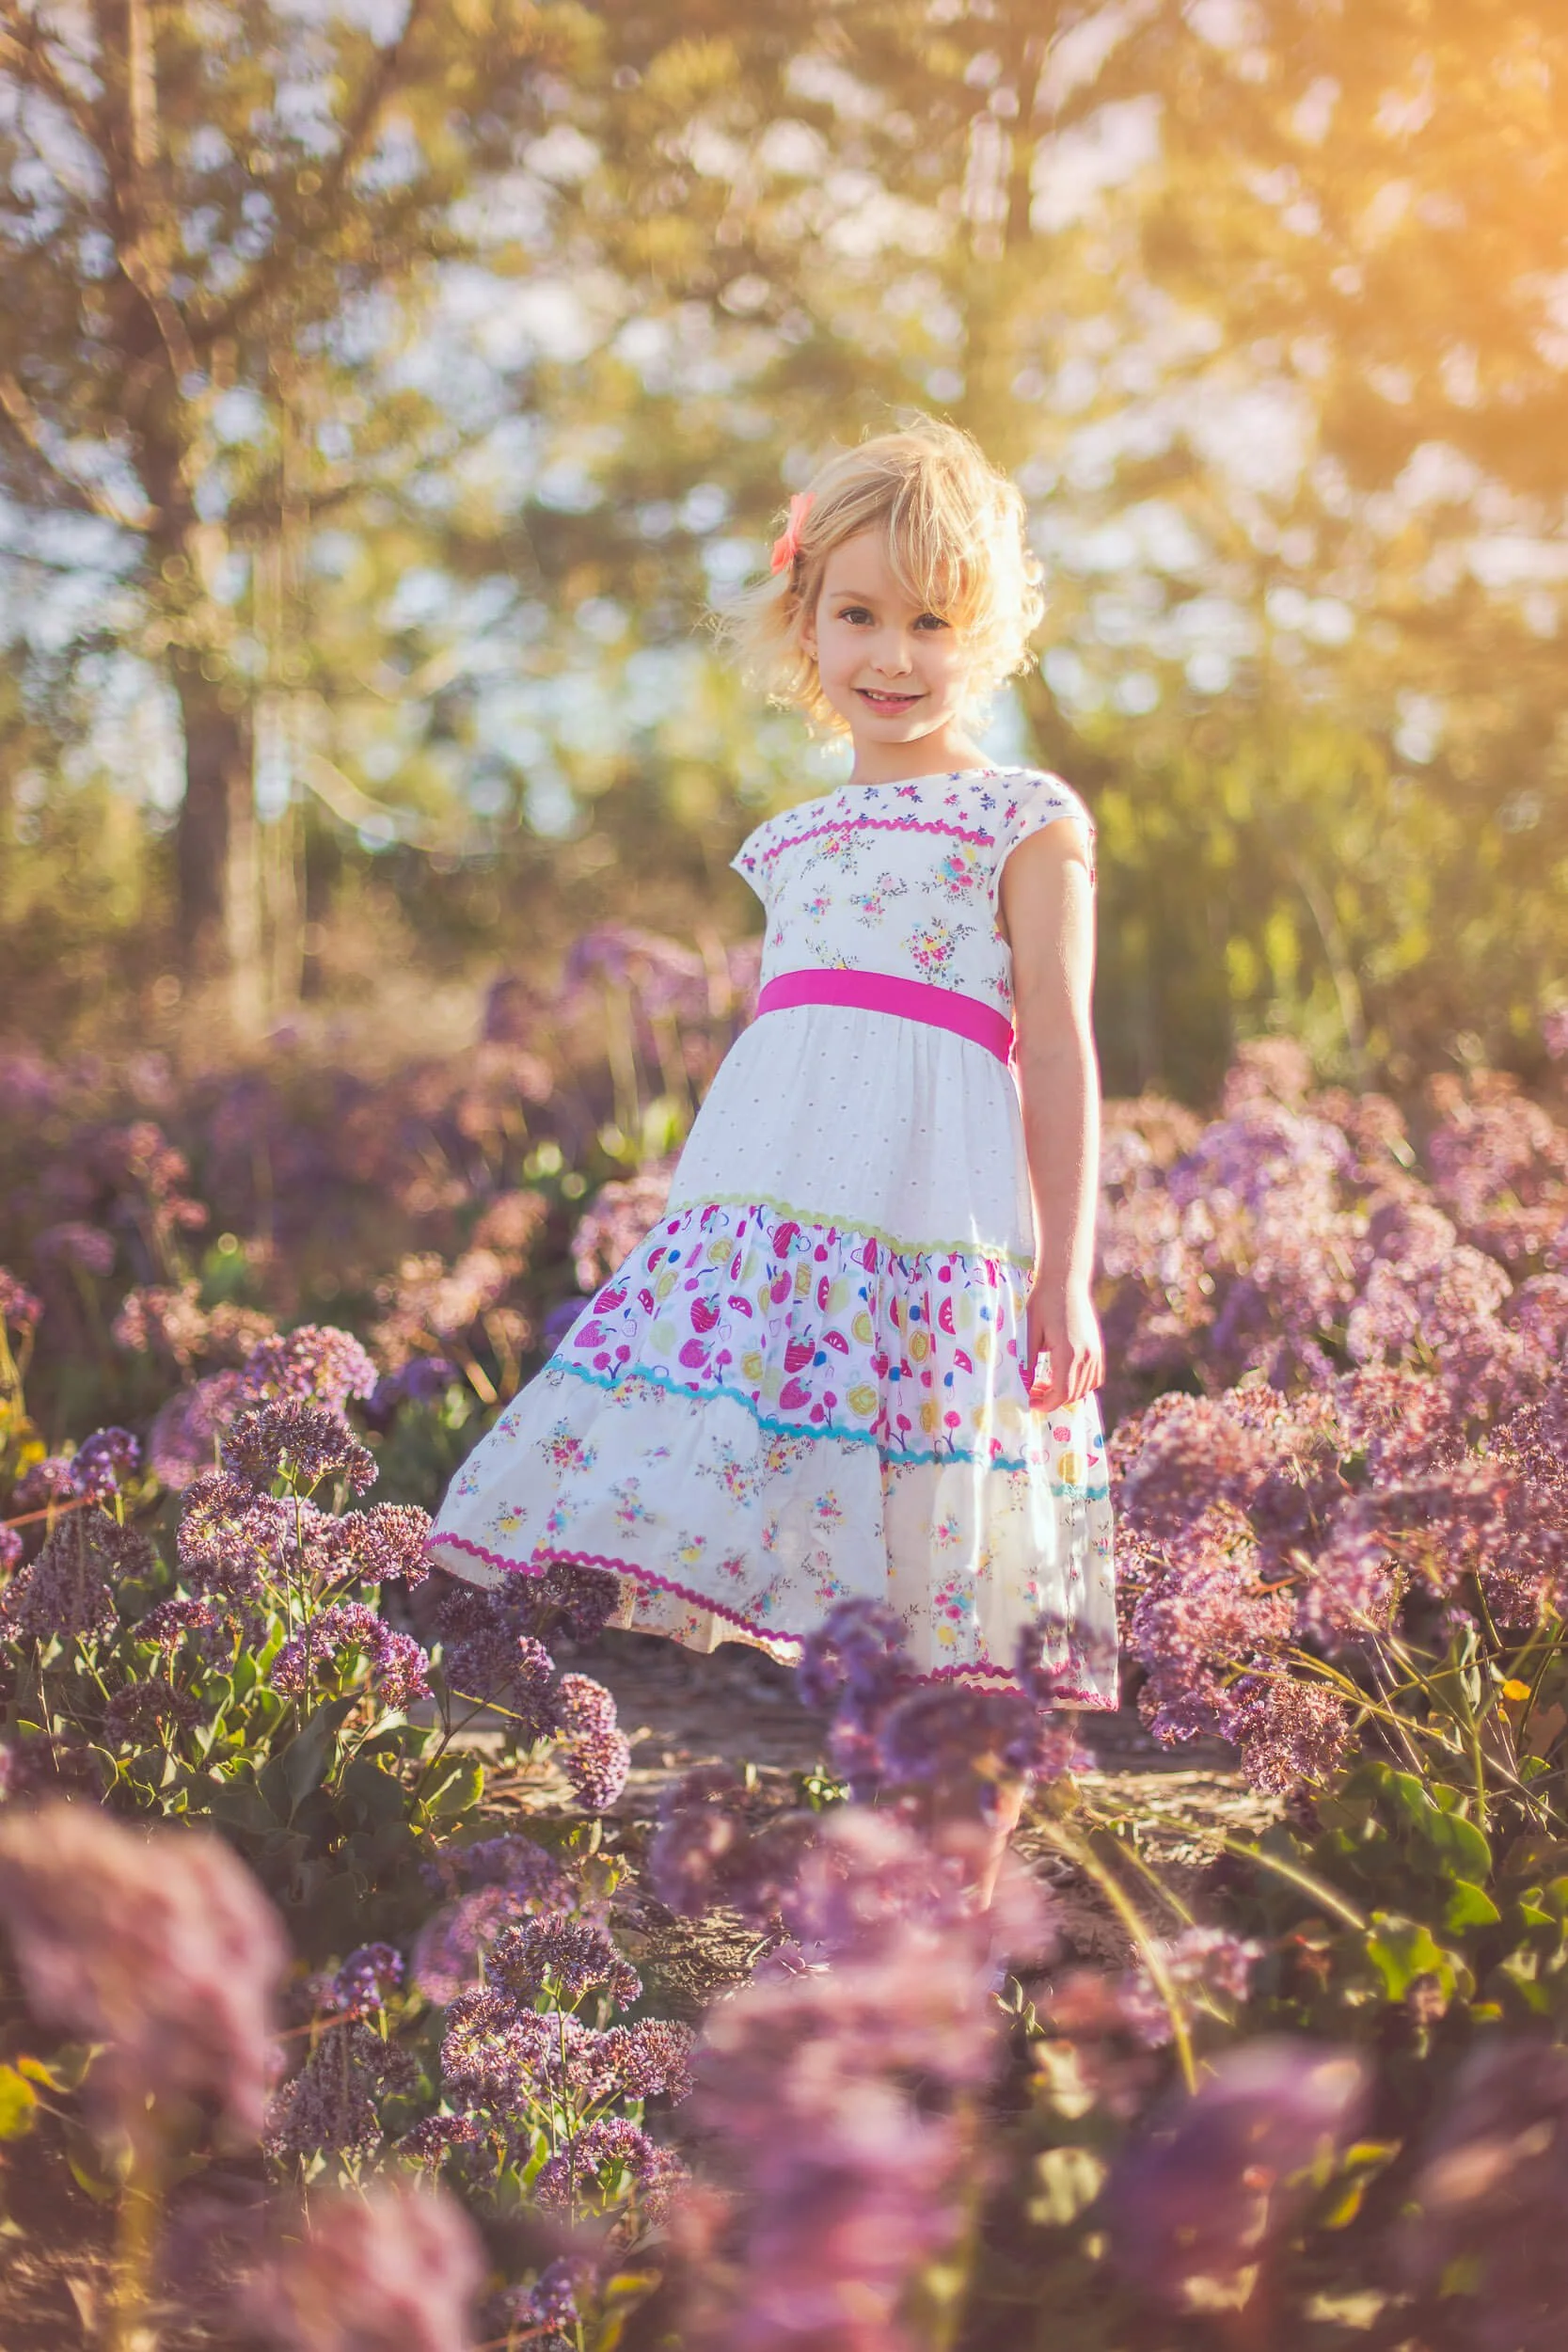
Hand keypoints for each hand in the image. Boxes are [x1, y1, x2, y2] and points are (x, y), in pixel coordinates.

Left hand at [1024, 1279, 1103, 1410]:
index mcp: (1068, 1353)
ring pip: (1085, 1388)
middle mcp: (1087, 1356)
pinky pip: (1094, 1377)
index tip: (1030, 1402)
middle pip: (1073, 1394)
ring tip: (1045, 1383)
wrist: (1065, 1281)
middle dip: (1052, 1399)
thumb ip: (1027, 1362)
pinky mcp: (1097, 1348)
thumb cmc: (1043, 1303)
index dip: (1046, 1404)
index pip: (1061, 1394)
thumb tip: (1023, 1386)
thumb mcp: (1030, 1332)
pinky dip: (1080, 1384)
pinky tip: (1062, 1376)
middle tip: (1032, 1392)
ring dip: (1066, 1393)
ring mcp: (1095, 1352)